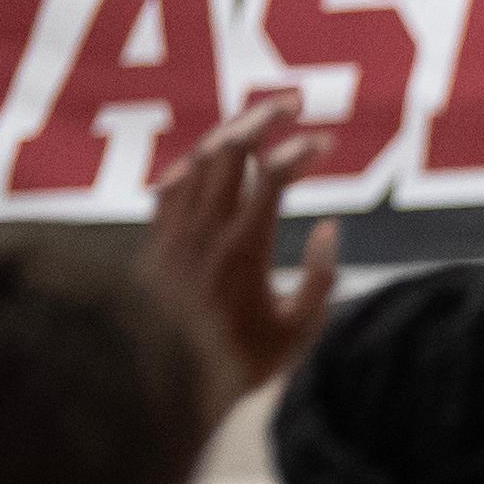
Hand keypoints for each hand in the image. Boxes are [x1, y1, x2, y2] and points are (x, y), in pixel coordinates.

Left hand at [144, 98, 340, 406]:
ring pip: (198, 160)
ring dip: (228, 133)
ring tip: (254, 123)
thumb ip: (319, 278)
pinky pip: (170, 185)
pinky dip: (193, 165)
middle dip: (262, 117)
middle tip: (290, 102)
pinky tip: (205, 162)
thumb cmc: (238, 363)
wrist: (162, 381)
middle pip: (231, 148)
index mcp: (246, 245)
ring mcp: (176, 230)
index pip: (274, 175)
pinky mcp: (156, 241)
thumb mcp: (298, 332)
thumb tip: (326, 229)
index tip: (326, 144)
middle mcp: (206, 227)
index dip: (302, 150)